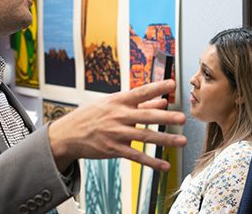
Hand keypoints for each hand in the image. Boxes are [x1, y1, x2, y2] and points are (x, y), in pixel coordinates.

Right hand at [48, 79, 186, 171]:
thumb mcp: (112, 104)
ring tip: (182, 141)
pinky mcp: (114, 149)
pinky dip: (152, 162)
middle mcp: (118, 116)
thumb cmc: (92, 116)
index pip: (141, 92)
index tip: (173, 84)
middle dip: (166, 118)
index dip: (157, 87)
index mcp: (119, 101)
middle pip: (146, 116)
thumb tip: (162, 103)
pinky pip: (136, 156)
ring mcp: (116, 133)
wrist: (68, 134)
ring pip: (145, 137)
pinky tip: (164, 166)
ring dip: (165, 140)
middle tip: (183, 118)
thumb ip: (140, 104)